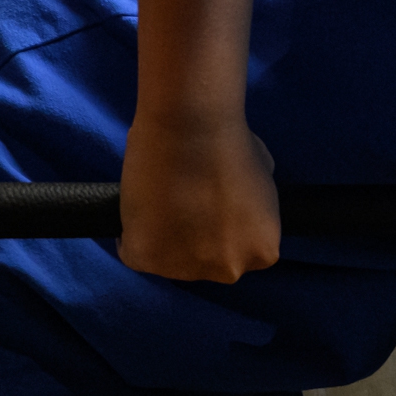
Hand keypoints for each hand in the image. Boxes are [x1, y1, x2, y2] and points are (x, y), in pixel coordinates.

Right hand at [118, 112, 281, 282]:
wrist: (191, 127)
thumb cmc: (231, 143)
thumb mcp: (265, 182)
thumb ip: (254, 206)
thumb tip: (242, 205)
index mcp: (263, 252)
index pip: (238, 254)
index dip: (220, 232)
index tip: (207, 212)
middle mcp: (230, 269)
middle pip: (206, 264)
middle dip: (195, 240)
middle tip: (182, 205)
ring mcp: (187, 269)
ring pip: (168, 262)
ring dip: (163, 240)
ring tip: (161, 203)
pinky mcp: (146, 259)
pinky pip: (133, 253)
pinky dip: (131, 236)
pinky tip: (139, 210)